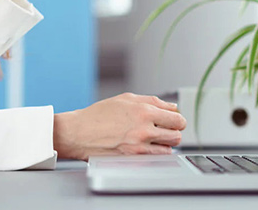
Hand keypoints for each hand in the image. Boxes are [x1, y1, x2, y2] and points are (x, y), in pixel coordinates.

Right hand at [53, 93, 186, 160]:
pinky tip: (146, 146)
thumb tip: (172, 107)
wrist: (79, 133)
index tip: (175, 121)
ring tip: (154, 138)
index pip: (177, 119)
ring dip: (165, 143)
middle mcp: (144, 129)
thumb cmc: (99, 115)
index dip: (178, 120)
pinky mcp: (133, 159)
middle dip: (173, 132)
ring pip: (169, 148)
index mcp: (144, 111)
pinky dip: (156, 153)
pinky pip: (157, 158)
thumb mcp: (126, 99)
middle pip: (177, 135)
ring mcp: (139, 146)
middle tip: (165, 130)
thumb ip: (153, 101)